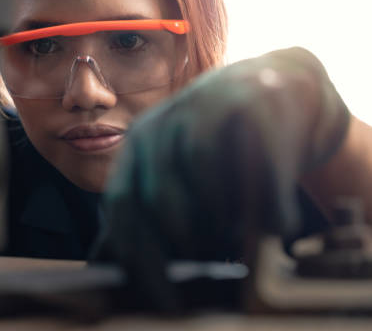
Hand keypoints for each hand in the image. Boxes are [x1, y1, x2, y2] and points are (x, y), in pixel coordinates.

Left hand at [91, 47, 349, 305]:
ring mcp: (211, 109)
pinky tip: (275, 223)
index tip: (160, 295)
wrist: (279, 86)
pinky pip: (259, 171)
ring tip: (236, 241)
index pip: (122, 203)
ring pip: (206, 187)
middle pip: (160, 201)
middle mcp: (167, 121)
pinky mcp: (258, 108)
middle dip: (182, 248)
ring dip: (222, 228)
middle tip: (206, 267)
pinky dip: (269, 208)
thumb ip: (141, 205)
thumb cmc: (220, 139)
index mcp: (140, 140)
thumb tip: (102, 261)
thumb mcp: (172, 163)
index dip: (137, 255)